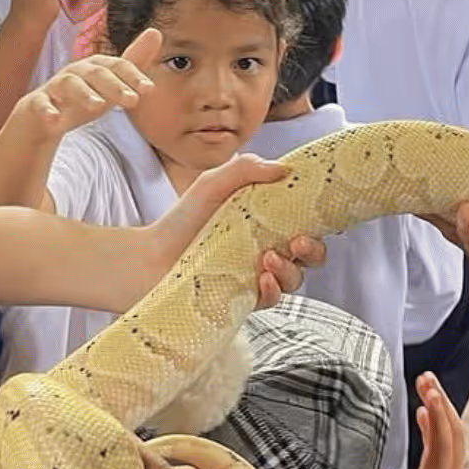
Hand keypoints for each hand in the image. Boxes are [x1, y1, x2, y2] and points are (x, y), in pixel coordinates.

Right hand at [17, 30, 158, 136]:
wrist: (42, 116)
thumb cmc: (82, 96)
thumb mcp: (111, 82)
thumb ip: (133, 62)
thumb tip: (156, 31)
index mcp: (95, 66)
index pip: (117, 66)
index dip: (133, 76)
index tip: (149, 89)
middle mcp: (76, 72)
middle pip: (95, 74)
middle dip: (114, 86)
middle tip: (132, 100)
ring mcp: (55, 86)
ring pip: (69, 85)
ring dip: (83, 94)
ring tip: (98, 107)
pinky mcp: (38, 103)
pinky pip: (40, 104)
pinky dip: (46, 110)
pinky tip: (54, 120)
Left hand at [141, 155, 326, 308]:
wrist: (148, 258)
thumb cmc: (182, 220)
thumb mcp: (212, 185)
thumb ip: (245, 170)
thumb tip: (284, 168)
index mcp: (267, 221)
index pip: (306, 222)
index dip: (320, 221)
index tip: (319, 215)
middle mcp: (268, 249)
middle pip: (310, 255)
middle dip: (313, 250)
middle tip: (298, 242)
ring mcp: (257, 276)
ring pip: (294, 279)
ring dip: (290, 270)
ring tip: (267, 259)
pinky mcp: (244, 300)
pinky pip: (271, 300)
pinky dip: (272, 291)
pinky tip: (261, 279)